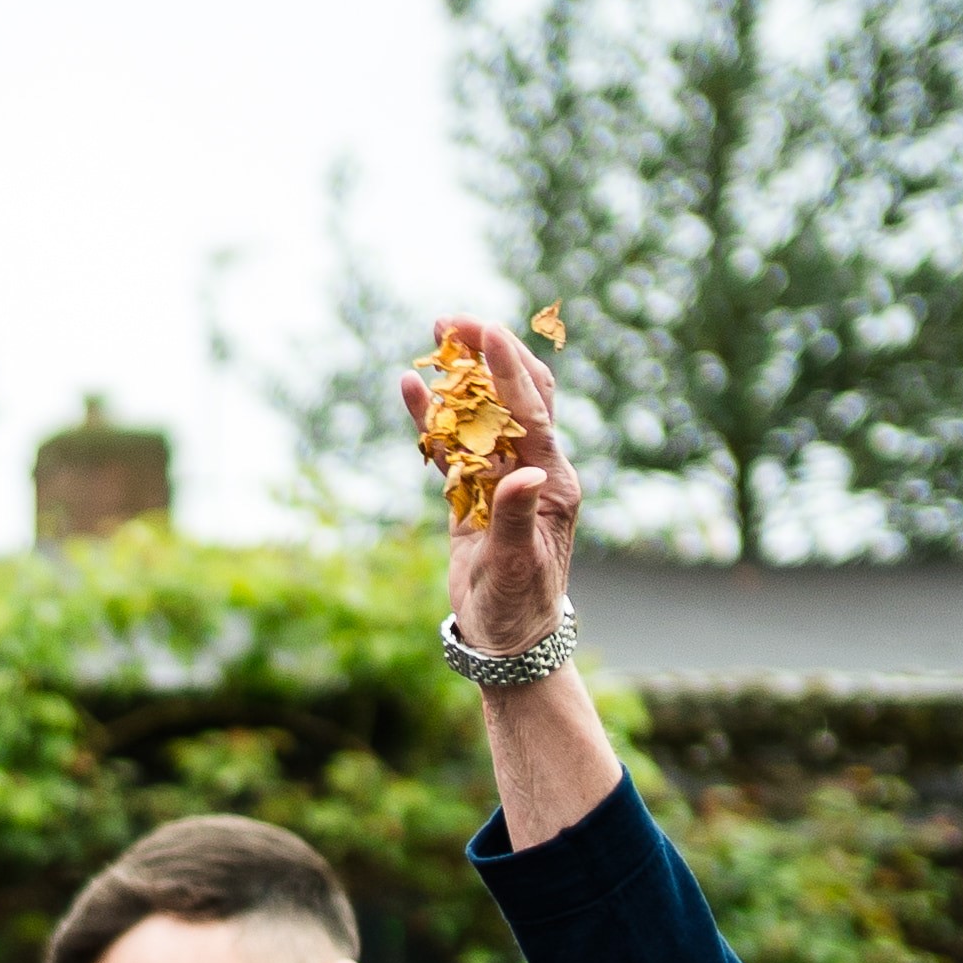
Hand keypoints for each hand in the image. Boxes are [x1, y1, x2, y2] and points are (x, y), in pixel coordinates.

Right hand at [400, 311, 580, 656]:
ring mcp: (502, 478)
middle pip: (515, 396)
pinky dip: (432, 418)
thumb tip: (524, 472)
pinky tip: (411, 389)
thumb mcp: (515, 567)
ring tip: (432, 339)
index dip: (506, 370)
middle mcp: (533, 470)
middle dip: (488, 355)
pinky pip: (452, 446)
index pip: (530, 412)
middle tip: (453, 322)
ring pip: (481, 414)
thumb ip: (517, 517)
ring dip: (459, 377)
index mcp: (551, 482)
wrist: (508, 641)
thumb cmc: (517, 609)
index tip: (482, 332)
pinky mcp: (474, 492)